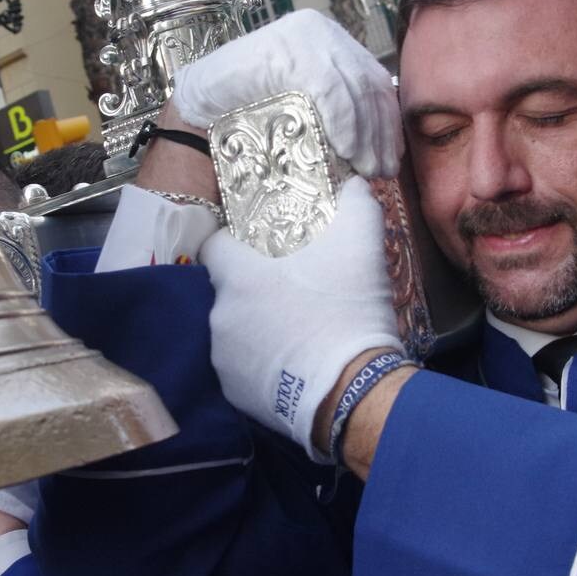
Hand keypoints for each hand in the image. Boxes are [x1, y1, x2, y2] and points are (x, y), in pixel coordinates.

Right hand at [170, 10, 403, 176]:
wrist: (198, 109)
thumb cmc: (248, 114)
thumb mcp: (304, 104)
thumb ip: (338, 108)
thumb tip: (381, 143)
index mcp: (329, 40)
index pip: (372, 79)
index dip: (387, 121)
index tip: (392, 156)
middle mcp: (321, 31)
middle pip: (367, 84)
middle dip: (380, 132)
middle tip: (383, 170)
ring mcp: (304, 36)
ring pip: (353, 87)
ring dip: (365, 133)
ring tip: (367, 167)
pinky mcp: (287, 49)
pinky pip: (328, 89)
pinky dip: (342, 122)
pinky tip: (346, 150)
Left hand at [200, 177, 402, 460]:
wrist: (351, 389)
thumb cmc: (348, 307)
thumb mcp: (361, 240)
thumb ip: (353, 201)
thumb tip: (352, 183)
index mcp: (236, 272)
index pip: (215, 245)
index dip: (238, 243)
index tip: (266, 250)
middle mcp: (219, 312)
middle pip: (230, 290)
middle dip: (255, 288)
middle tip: (294, 292)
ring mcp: (222, 356)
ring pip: (236, 330)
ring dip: (259, 327)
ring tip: (298, 332)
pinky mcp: (234, 392)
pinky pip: (243, 368)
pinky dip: (262, 364)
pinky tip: (294, 365)